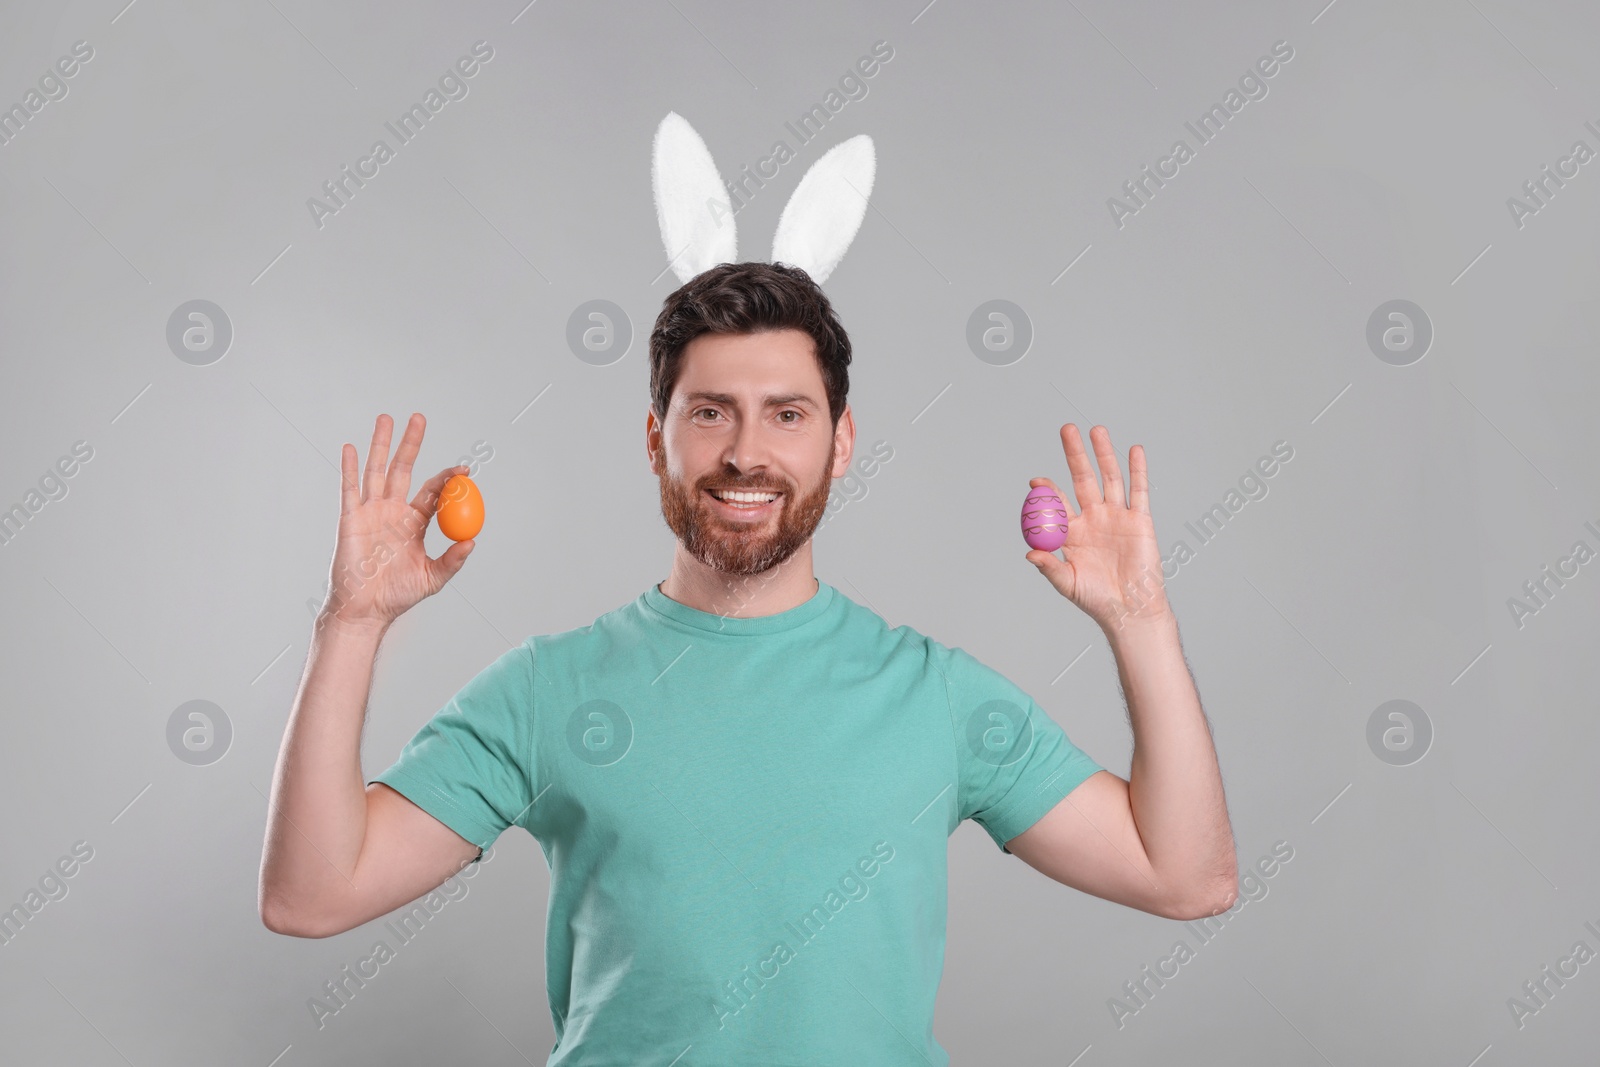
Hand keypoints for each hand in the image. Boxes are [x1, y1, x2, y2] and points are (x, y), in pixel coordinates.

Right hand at [318, 413, 473, 628]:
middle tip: (419, 417)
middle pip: (403, 469)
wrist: (366, 609)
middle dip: (411, 443)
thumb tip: (473, 541)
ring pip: (377, 470)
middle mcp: (393, 511)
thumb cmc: (398, 595)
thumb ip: (452, 560)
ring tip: (386, 417)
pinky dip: (349, 468)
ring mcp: (371, 512)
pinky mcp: (350, 518)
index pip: (432, 491)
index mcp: (414, 522)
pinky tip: (350, 447)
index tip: (464, 468)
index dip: (447, 478)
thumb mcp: (432, 578)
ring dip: (380, 444)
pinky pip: (350, 489)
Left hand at [1025, 424, 1170, 633]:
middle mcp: (1094, 518)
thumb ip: (1049, 567)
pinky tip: (1134, 450)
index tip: (1036, 482)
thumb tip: (1029, 554)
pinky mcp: (1140, 521)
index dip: (1047, 490)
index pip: (1057, 503)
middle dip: (1075, 455)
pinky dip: (1138, 470)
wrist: (1130, 609)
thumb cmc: (1096, 599)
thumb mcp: (1067, 583)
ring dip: (1104, 454)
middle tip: (1066, 430)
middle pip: (1083, 479)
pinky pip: (1138, 491)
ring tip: (1097, 430)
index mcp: (1072, 532)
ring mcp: (1117, 516)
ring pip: (1110, 478)